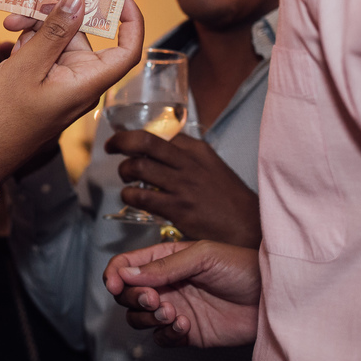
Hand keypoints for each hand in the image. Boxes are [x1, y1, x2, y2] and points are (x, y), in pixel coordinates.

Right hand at [0, 0, 143, 186]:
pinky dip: (27, 49)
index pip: (128, 49)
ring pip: (58, 42)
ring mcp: (64, 83)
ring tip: (8, 31)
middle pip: (81, 36)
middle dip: (53, 18)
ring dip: (33, 33)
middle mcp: (81, 81)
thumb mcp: (27, 67)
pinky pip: (45, 57)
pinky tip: (6, 49)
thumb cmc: (5, 117)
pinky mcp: (48, 85)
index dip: (130, 19)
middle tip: (21, 12)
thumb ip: (54, 32)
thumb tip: (78, 0)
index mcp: (88, 81)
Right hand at [104, 240, 259, 347]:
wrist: (269, 298)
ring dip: (149, 318)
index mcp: (166, 259)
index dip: (114, 273)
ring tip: (173, 313)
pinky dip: (167, 334)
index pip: (127, 265)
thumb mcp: (202, 256)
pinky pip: (161, 338)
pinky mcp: (187, 333)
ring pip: (139, 318)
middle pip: (128, 294)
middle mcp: (166, 284)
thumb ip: (163, 265)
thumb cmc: (242, 267)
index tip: (114, 283)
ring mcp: (175, 308)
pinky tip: (186, 326)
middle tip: (153, 299)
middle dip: (133, 297)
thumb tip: (126, 272)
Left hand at [107, 131, 260, 247]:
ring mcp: (183, 186)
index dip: (137, 134)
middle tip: (111, 147)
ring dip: (124, 172)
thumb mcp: (212, 167)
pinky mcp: (178, 209)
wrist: (248, 228)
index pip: (160, 132)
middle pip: (144, 141)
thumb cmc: (229, 200)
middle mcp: (189, 163)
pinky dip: (129, 196)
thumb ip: (188, 158)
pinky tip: (131, 198)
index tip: (127, 141)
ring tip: (126, 179)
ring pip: (138, 168)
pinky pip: (142, 197)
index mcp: (198, 150)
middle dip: (121, 141)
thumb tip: (161, 153)